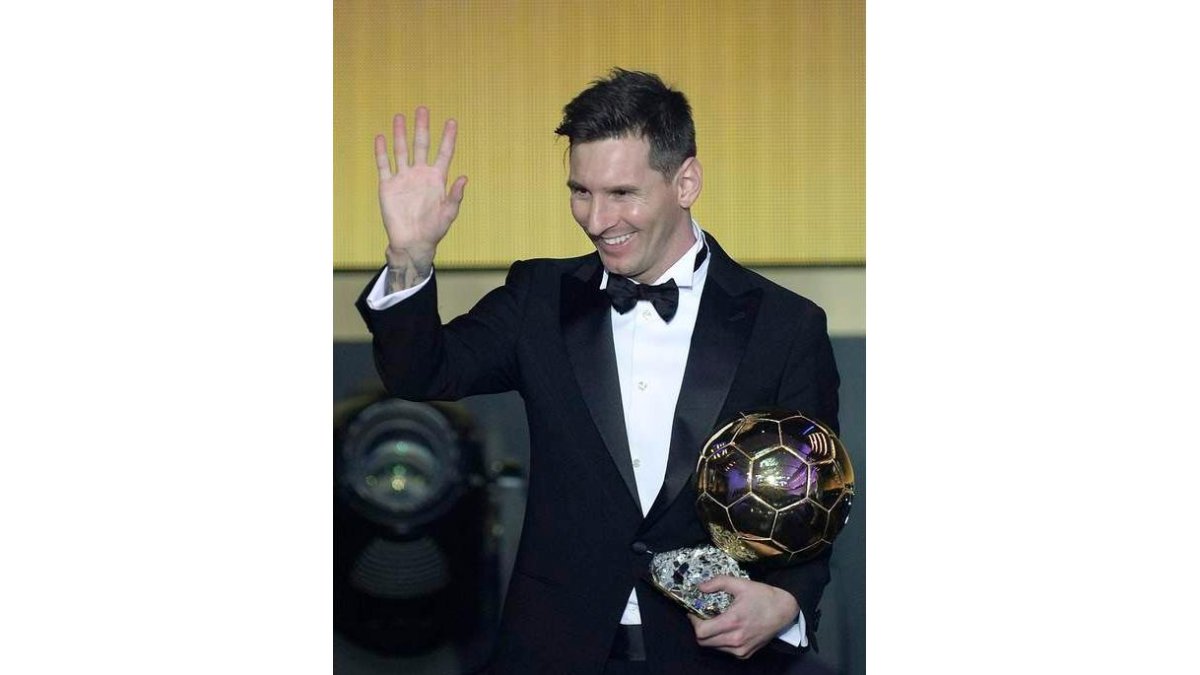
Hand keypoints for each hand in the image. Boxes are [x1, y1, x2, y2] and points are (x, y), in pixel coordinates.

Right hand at [374, 107, 467, 270]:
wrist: (412, 242)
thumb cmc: (434, 229)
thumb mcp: (449, 213)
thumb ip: (455, 196)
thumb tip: (464, 178)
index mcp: (437, 179)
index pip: (444, 153)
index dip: (448, 138)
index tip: (452, 121)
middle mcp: (420, 174)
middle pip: (421, 145)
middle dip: (422, 127)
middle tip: (422, 109)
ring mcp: (403, 178)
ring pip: (401, 150)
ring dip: (400, 134)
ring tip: (400, 117)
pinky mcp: (388, 185)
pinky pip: (384, 165)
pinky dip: (381, 151)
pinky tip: (381, 137)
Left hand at [688, 576, 800, 658]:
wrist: (784, 611)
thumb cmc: (762, 596)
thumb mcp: (740, 584)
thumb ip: (718, 582)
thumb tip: (700, 587)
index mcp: (732, 621)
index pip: (701, 631)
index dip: (694, 621)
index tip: (694, 612)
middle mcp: (736, 639)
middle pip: (703, 642)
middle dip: (699, 629)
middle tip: (702, 617)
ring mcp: (741, 649)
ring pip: (713, 647)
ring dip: (709, 636)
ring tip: (715, 622)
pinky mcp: (745, 654)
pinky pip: (725, 650)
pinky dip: (720, 641)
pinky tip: (727, 629)